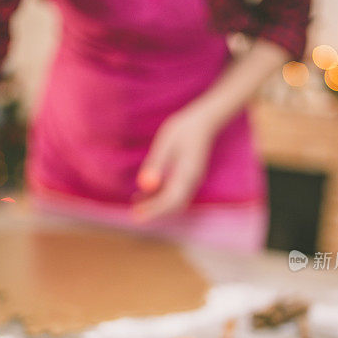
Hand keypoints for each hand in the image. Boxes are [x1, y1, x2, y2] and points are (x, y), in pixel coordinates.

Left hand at [134, 103, 220, 222]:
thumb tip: (144, 185)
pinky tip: (144, 194)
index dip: (155, 210)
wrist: (203, 121)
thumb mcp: (166, 144)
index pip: (172, 200)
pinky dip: (161, 197)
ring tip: (136, 205)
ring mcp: (192, 180)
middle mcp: (192, 181)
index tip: (138, 215)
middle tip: (135, 215)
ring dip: (157, 205)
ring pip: (174, 201)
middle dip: (155, 212)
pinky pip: (175, 193)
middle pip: (174, 205)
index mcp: (188, 173)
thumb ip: (156, 164)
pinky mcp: (188, 177)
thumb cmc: (183, 129)